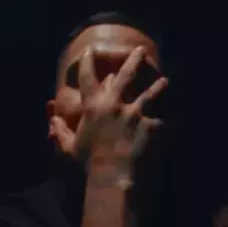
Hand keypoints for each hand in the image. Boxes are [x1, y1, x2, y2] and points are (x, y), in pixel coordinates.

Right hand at [50, 46, 167, 170]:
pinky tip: (175, 111)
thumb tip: (52, 119)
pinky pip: (163, 116)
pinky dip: (168, 114)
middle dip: (133, 60)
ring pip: (150, 93)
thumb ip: (61, 131)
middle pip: (125, 75)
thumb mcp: (70, 148)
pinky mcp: (152, 125)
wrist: (113, 177)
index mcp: (93, 107)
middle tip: (140, 50)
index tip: (89, 51)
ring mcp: (135, 113)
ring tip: (164, 81)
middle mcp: (115, 104)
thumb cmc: (89, 164)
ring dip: (158, 85)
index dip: (86, 62)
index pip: (87, 77)